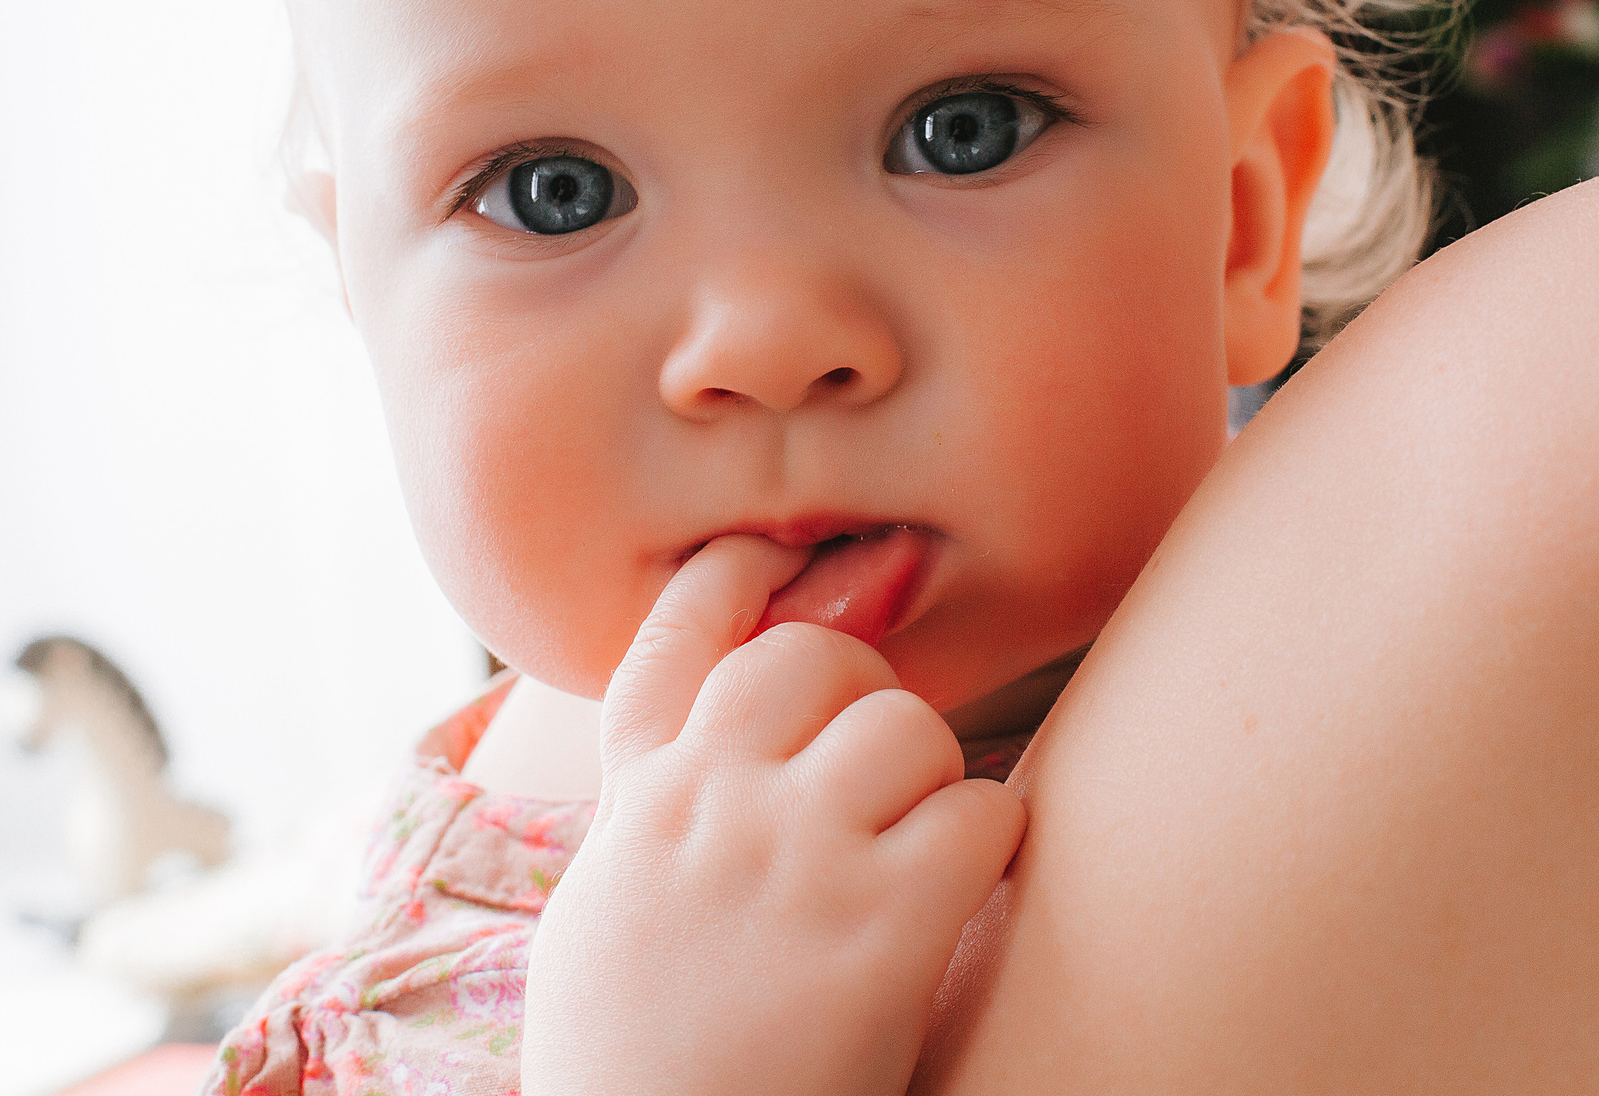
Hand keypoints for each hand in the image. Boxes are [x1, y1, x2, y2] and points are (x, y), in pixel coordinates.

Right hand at [523, 536, 1025, 1095]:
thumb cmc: (636, 1071)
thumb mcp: (604, 925)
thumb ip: (648, 825)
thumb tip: (693, 761)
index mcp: (637, 813)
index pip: (670, 646)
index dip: (728, 581)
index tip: (768, 555)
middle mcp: (708, 812)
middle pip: (807, 658)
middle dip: (863, 692)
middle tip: (882, 767)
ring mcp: (793, 864)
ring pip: (908, 726)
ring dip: (935, 778)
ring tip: (925, 846)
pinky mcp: (879, 933)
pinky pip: (981, 815)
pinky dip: (994, 843)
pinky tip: (969, 892)